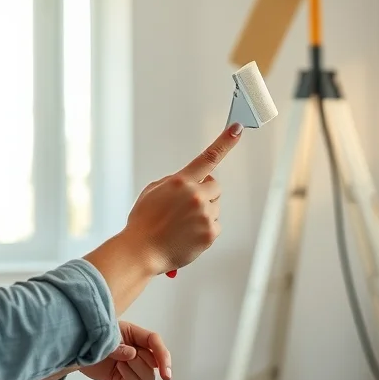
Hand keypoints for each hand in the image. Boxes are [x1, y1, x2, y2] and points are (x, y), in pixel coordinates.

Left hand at [80, 321, 171, 379]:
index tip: (166, 373)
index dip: (163, 357)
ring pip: (148, 378)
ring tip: (121, 362)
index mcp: (135, 334)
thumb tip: (132, 354)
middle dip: (142, 362)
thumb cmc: (92, 335)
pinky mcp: (123, 378)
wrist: (76, 348)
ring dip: (135, 371)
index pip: (156, 343)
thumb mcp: (106, 334)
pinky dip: (127, 379)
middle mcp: (137, 350)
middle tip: (128, 356)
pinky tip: (117, 369)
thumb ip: (119, 344)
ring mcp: (131, 366)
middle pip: (155, 364)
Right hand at [124, 123, 242, 274]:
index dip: (225, 141)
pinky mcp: (210, 232)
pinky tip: (188, 235)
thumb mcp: (152, 192)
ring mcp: (205, 214)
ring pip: (215, 207)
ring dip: (203, 212)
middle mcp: (195, 195)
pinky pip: (215, 225)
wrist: (141, 251)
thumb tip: (190, 182)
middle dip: (205, 192)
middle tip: (188, 206)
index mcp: (180, 182)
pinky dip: (204, 230)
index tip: (237, 128)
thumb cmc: (144, 223)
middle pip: (214, 186)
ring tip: (182, 225)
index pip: (208, 157)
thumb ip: (174, 182)